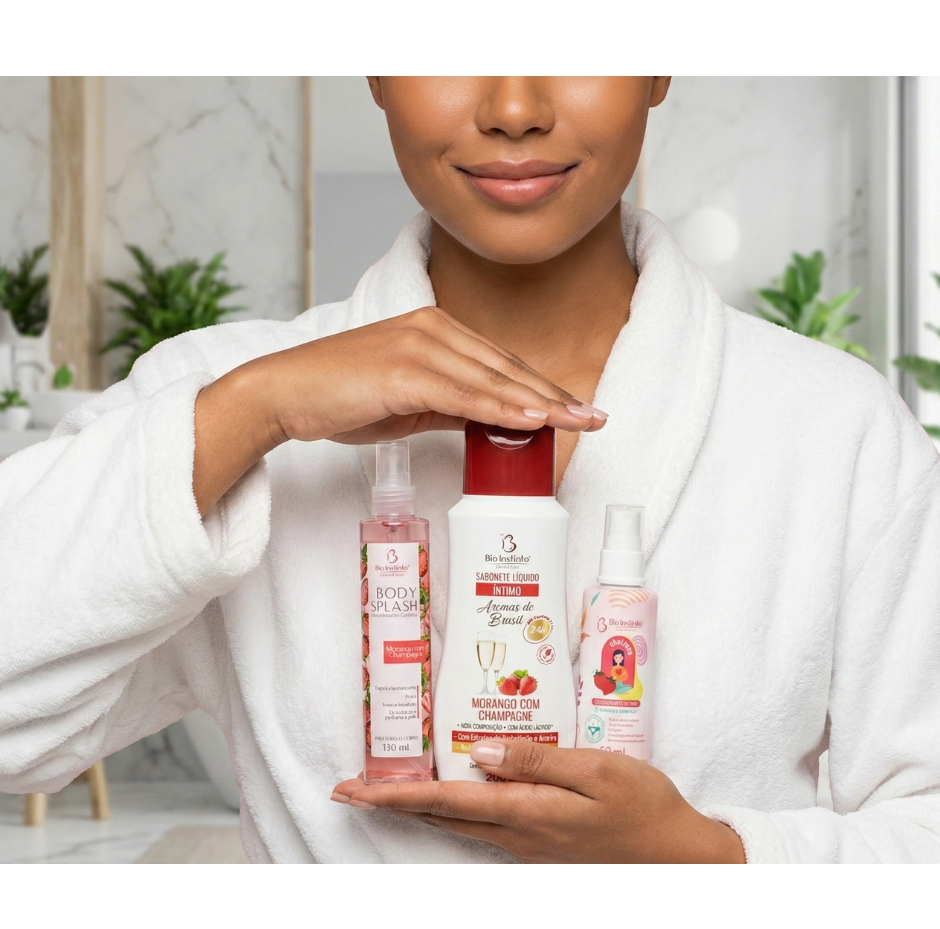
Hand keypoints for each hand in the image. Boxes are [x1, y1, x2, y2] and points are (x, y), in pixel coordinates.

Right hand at [253, 305, 604, 444]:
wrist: (285, 393)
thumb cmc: (340, 397)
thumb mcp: (407, 401)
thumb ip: (449, 404)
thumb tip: (489, 420)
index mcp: (434, 330)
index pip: (499, 363)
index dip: (540, 388)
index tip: (574, 407)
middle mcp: (431, 329)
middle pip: (505, 368)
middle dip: (553, 395)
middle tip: (594, 415)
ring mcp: (418, 346)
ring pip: (491, 379)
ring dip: (539, 403)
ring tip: (578, 420)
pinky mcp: (403, 369)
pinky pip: (462, 393)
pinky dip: (500, 407)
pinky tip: (532, 419)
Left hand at [331, 739, 744, 863]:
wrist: (679, 857)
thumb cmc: (643, 806)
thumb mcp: (598, 771)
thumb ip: (537, 761)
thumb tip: (479, 752)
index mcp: (527, 811)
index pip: (446, 800)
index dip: (396, 796)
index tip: (355, 791)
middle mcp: (516, 833)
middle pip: (439, 816)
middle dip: (390, 805)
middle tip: (349, 792)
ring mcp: (526, 843)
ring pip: (456, 824)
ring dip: (415, 807)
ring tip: (383, 791)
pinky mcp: (539, 842)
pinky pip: (480, 826)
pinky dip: (449, 811)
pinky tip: (447, 798)